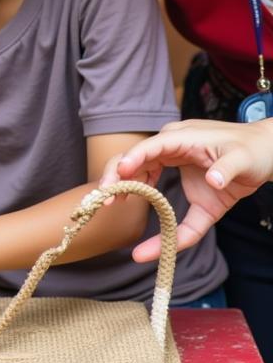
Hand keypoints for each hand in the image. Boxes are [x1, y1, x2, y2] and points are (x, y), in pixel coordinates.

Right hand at [100, 119, 272, 260]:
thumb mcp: (244, 158)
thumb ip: (227, 169)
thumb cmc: (253, 151)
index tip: (120, 172)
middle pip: (135, 159)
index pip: (151, 146)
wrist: (266, 152)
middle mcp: (172, 148)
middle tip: (105, 196)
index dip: (134, 158)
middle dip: (116, 175)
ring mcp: (174, 163)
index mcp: (182, 138)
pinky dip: (147, 207)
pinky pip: (160, 193)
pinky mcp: (183, 181)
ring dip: (123, 188)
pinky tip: (137, 225)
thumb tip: (214, 182)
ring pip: (139, 173)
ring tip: (111, 205)